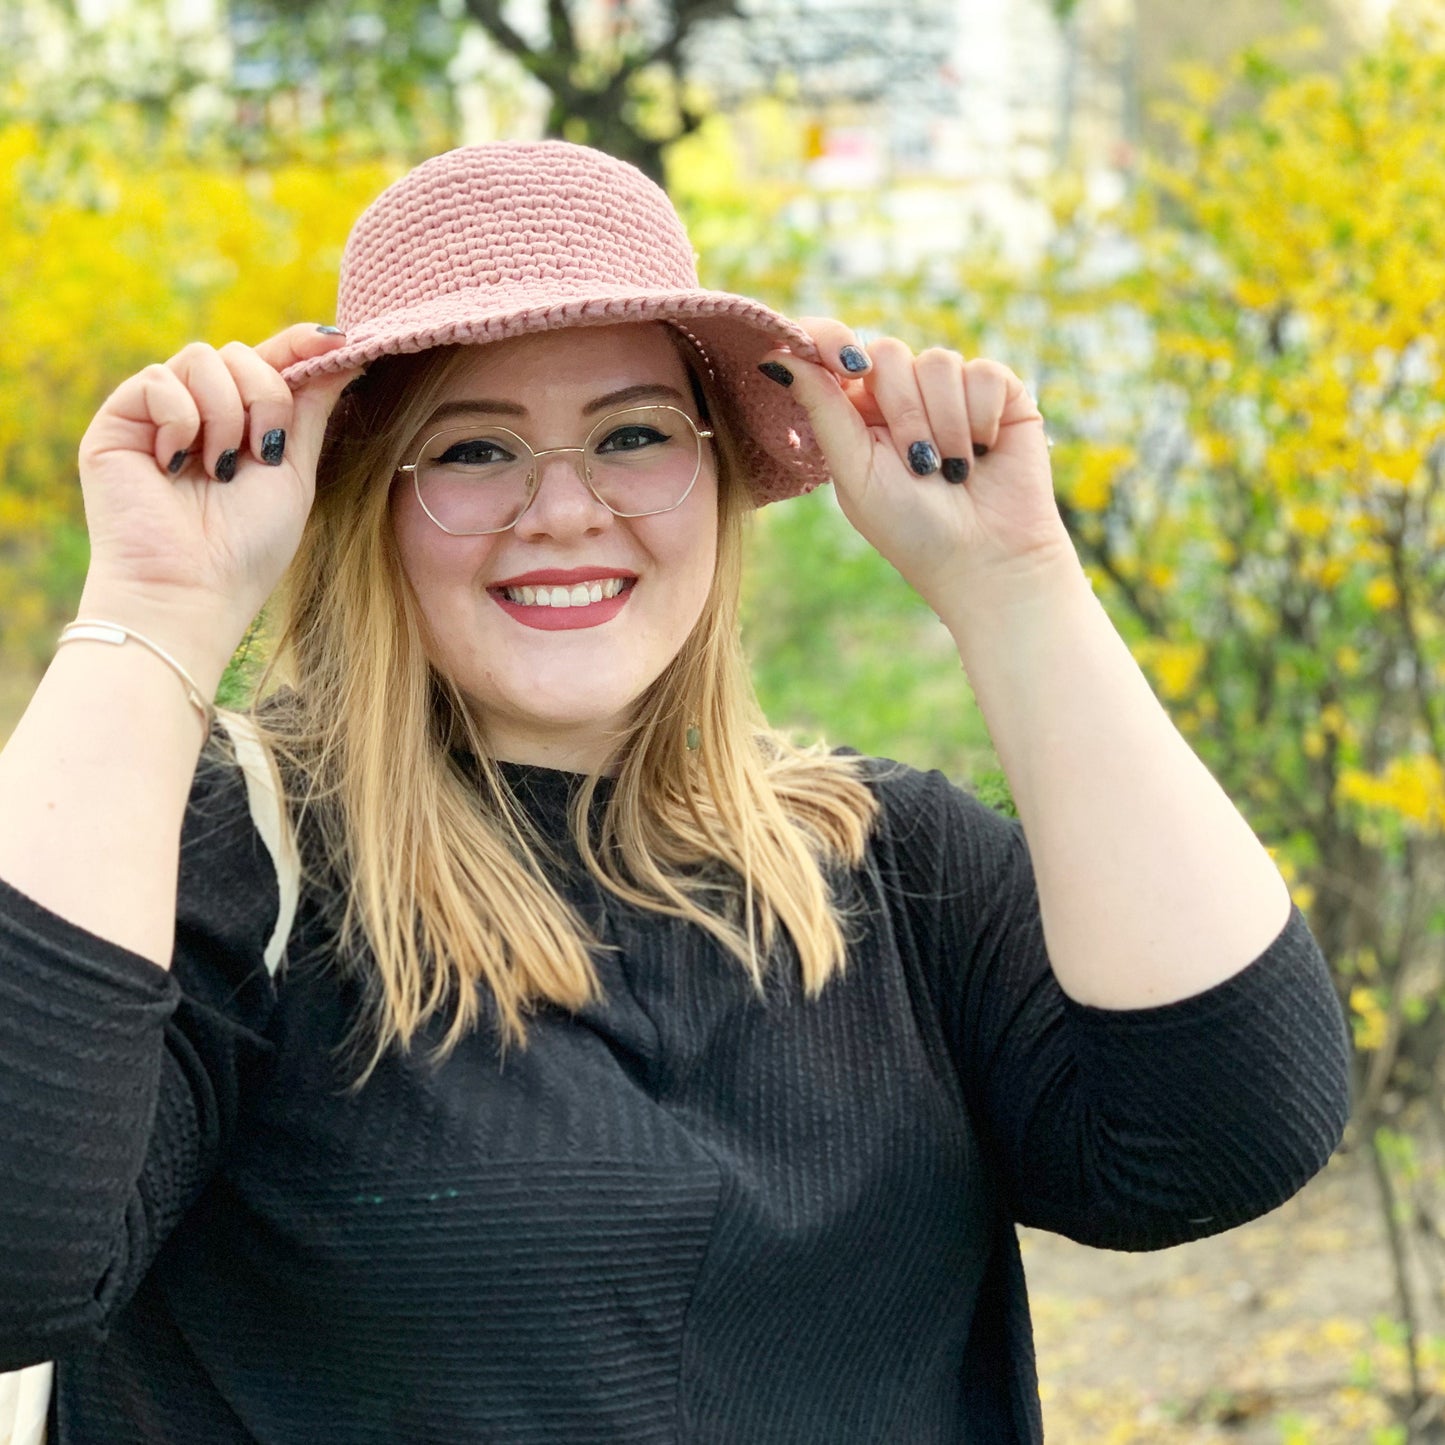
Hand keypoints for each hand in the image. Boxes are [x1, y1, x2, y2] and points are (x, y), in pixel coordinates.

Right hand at [75, 324, 359, 667]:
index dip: (300, 345)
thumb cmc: (247, 547)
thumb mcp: (293, 473)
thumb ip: (308, 411)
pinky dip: (181, 418)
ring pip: (204, 357)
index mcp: (242, 425)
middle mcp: (200, 413)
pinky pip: (160, 379)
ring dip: (225, 414)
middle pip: (242, 353)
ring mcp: (157, 414)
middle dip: (265, 396)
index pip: (270, 364)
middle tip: (260, 452)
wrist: (192, 589)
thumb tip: (339, 353)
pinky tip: (176, 464)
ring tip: (217, 469)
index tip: (337, 339)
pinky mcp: (119, 421)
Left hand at [760, 320, 1077, 618]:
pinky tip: (983, 453)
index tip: (849, 366)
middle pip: (889, 353)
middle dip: (904, 413)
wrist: (985, 561)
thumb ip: (821, 409)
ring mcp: (950, 391)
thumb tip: (774, 355)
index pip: (834, 348)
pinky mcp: (997, 394)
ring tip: (953, 471)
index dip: (834, 342)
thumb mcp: (855, 471)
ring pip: (938, 362)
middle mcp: (901, 394)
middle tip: (919, 465)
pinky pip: (983, 372)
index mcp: (857, 412)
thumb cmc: (911, 529)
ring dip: (945, 424)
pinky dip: (980, 417)